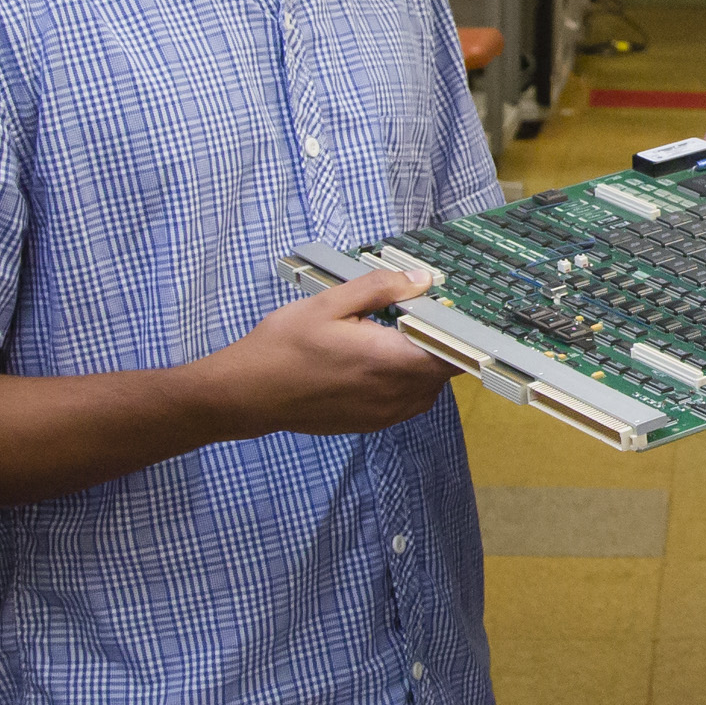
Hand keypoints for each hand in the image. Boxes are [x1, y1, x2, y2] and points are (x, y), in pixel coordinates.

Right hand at [207, 268, 451, 433]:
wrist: (248, 393)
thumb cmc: (283, 347)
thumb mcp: (329, 302)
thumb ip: (380, 288)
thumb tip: (421, 280)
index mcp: (389, 361)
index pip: (452, 352)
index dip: (457, 330)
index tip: (447, 310)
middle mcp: (394, 393)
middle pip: (444, 370)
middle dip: (437, 342)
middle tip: (415, 316)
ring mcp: (385, 414)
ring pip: (428, 387)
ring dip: (421, 363)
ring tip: (392, 338)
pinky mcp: (372, 423)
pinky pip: (407, 401)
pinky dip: (404, 381)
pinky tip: (377, 362)